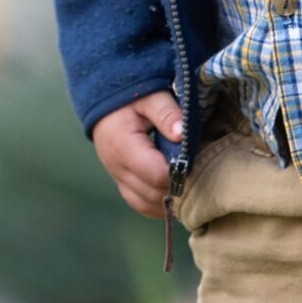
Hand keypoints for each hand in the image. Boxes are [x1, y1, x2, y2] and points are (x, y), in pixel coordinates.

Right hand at [92, 89, 183, 217]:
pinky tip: (174, 193)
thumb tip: (182, 134)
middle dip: (177, 187)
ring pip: (146, 205)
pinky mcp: (122, 183)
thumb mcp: (150, 97)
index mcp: (123, 147)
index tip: (195, 160)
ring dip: (169, 199)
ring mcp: (118, 178)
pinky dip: (159, 204)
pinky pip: (140, 204)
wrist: (105, 105)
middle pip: (154, 194)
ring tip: (186, 183)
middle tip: (196, 172)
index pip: (157, 175)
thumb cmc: (130, 98)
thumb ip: (167, 113)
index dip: (179, 172)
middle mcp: (117, 168)